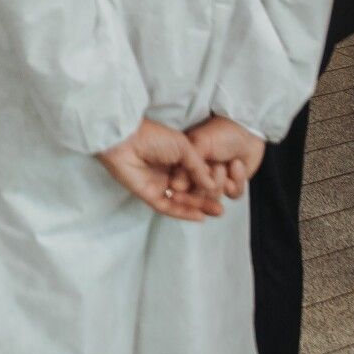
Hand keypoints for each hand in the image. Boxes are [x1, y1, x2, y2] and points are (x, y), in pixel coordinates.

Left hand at [96, 119, 222, 221]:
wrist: (127, 139)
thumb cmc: (154, 136)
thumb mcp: (184, 147)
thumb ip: (199, 167)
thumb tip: (213, 184)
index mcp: (175, 158)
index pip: (196, 176)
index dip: (210, 184)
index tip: (226, 189)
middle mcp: (168, 172)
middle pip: (190, 191)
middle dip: (207, 200)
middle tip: (222, 208)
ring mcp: (157, 184)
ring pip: (181, 201)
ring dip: (198, 207)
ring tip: (217, 212)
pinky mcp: (148, 194)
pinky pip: (167, 207)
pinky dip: (183, 213)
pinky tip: (200, 216)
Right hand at [186, 116, 265, 199]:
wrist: (246, 130)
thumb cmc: (220, 132)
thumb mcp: (200, 144)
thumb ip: (189, 165)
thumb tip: (176, 186)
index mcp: (184, 165)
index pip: (180, 186)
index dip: (186, 189)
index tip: (191, 188)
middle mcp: (197, 176)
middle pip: (197, 196)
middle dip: (210, 183)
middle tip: (217, 167)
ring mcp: (214, 182)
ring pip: (216, 196)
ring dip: (224, 180)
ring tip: (226, 163)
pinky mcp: (231, 186)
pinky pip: (233, 194)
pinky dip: (238, 180)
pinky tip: (237, 165)